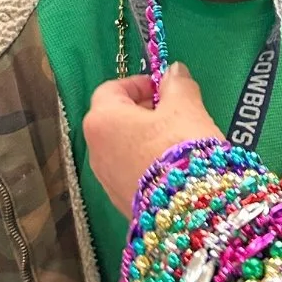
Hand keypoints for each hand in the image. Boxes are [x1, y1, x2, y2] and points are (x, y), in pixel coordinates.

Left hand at [84, 65, 222, 214]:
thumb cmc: (180, 147)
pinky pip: (129, 171)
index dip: (137, 83)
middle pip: (114, 119)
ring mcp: (104, 180)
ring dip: (144, 137)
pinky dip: (145, 162)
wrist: (187, 210)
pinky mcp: (119, 202)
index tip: (163, 88)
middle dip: (142, 110)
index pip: (110, 89)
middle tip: (174, 111)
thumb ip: (177, 84)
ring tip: (176, 139)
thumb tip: (174, 71)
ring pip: (121, 147)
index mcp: (102, 120)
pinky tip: (173, 166)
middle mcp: (94, 149)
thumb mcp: (185, 107)